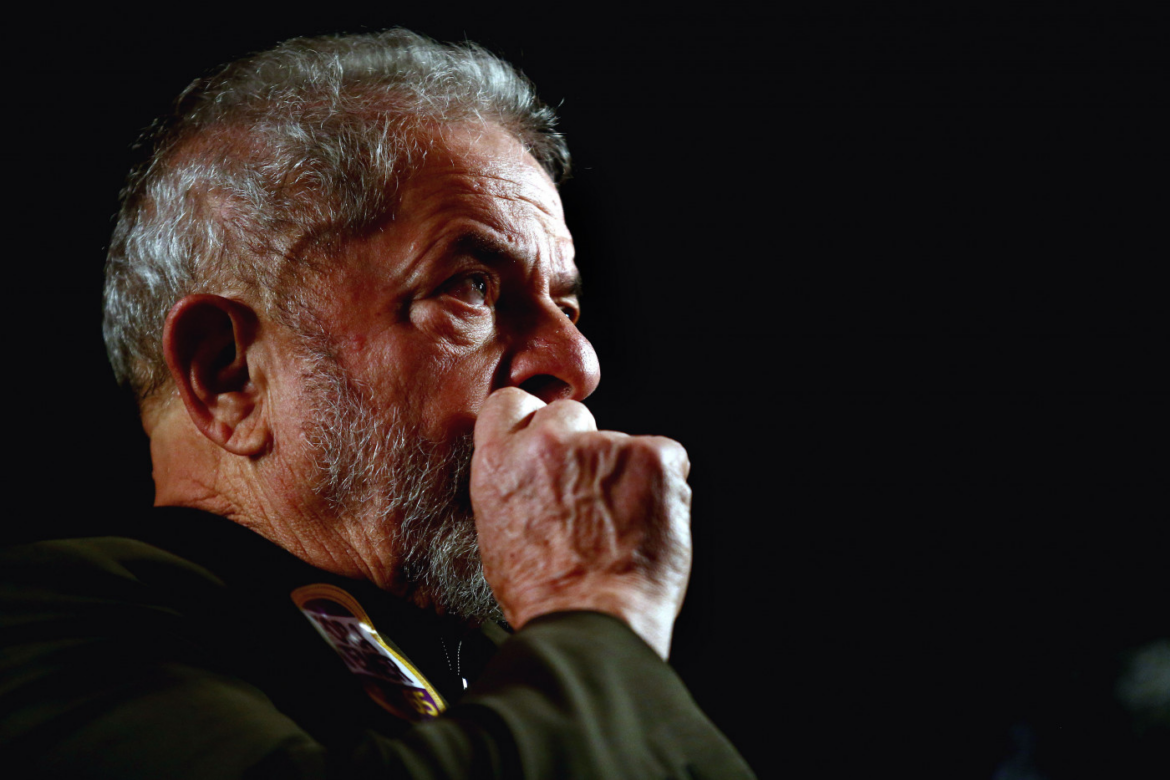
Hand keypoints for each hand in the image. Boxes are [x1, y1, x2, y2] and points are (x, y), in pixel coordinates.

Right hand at [471, 387, 691, 658]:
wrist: (592, 623)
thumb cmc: (546, 596)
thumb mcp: (498, 534)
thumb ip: (515, 485)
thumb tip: (534, 475)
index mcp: (501, 461)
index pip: (511, 404)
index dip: (533, 424)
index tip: (547, 443)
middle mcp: (548, 442)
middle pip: (570, 416)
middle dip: (583, 449)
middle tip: (592, 500)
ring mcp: (604, 445)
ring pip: (621, 443)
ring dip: (626, 475)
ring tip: (622, 530)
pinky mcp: (653, 457)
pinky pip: (666, 459)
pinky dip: (665, 487)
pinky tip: (650, 526)